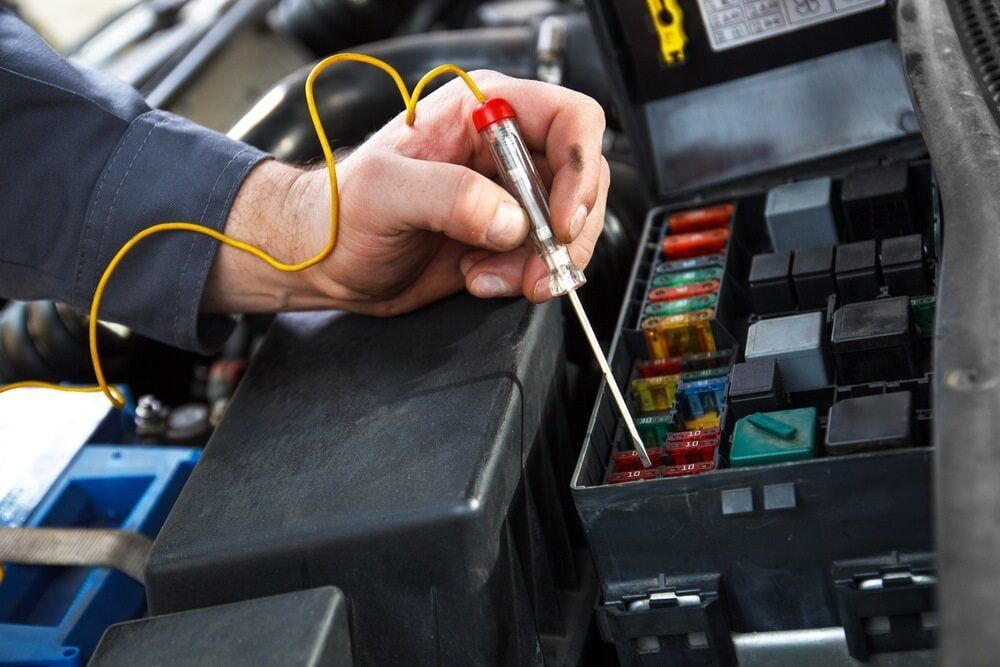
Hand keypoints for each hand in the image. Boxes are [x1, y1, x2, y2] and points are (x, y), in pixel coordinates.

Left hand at [203, 71, 608, 315]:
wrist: (326, 261)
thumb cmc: (340, 211)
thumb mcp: (384, 193)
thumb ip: (448, 195)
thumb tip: (510, 220)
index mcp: (482, 112)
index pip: (569, 120)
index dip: (579, 169)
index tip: (560, 219)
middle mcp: (503, 150)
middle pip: (581, 180)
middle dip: (564, 232)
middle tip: (535, 268)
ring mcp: (507, 196)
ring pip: (568, 226)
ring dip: (541, 263)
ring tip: (486, 277)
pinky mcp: (504, 238)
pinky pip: (543, 258)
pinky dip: (523, 279)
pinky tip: (478, 279)